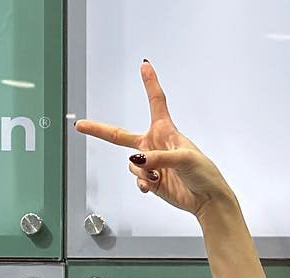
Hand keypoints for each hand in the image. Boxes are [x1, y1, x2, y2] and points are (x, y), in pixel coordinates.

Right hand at [73, 60, 234, 223]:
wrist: (208, 199)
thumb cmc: (203, 173)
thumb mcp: (184, 158)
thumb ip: (159, 158)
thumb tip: (137, 161)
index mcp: (165, 131)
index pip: (156, 102)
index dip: (150, 83)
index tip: (145, 65)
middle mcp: (154, 146)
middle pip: (121, 135)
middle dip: (99, 130)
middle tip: (81, 125)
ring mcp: (151, 164)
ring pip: (132, 164)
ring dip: (142, 172)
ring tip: (157, 177)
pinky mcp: (152, 182)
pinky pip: (137, 180)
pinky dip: (142, 183)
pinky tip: (151, 185)